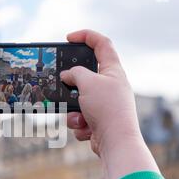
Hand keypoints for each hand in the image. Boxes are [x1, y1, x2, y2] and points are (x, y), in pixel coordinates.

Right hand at [61, 29, 158, 178]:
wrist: (116, 142)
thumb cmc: (107, 108)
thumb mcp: (88, 83)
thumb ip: (75, 73)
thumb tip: (67, 76)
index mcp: (113, 70)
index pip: (102, 44)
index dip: (86, 36)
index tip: (68, 38)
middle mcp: (110, 85)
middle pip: (85, 76)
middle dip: (72, 85)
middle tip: (62, 86)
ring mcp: (104, 104)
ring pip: (78, 100)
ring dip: (73, 111)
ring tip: (81, 119)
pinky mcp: (98, 120)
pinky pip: (80, 117)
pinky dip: (80, 124)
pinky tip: (89, 130)